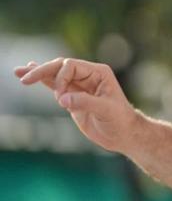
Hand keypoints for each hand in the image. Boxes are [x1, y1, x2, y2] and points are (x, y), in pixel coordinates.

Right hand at [14, 58, 139, 152]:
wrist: (123, 134)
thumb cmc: (120, 120)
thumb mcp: (106, 110)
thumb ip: (85, 102)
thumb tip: (62, 98)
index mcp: (98, 73)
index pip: (71, 66)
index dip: (61, 78)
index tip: (61, 98)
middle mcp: (88, 76)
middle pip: (60, 67)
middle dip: (42, 71)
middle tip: (24, 78)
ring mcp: (79, 87)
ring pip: (55, 76)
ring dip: (38, 73)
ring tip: (19, 72)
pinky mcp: (73, 98)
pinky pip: (55, 86)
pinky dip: (43, 81)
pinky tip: (29, 74)